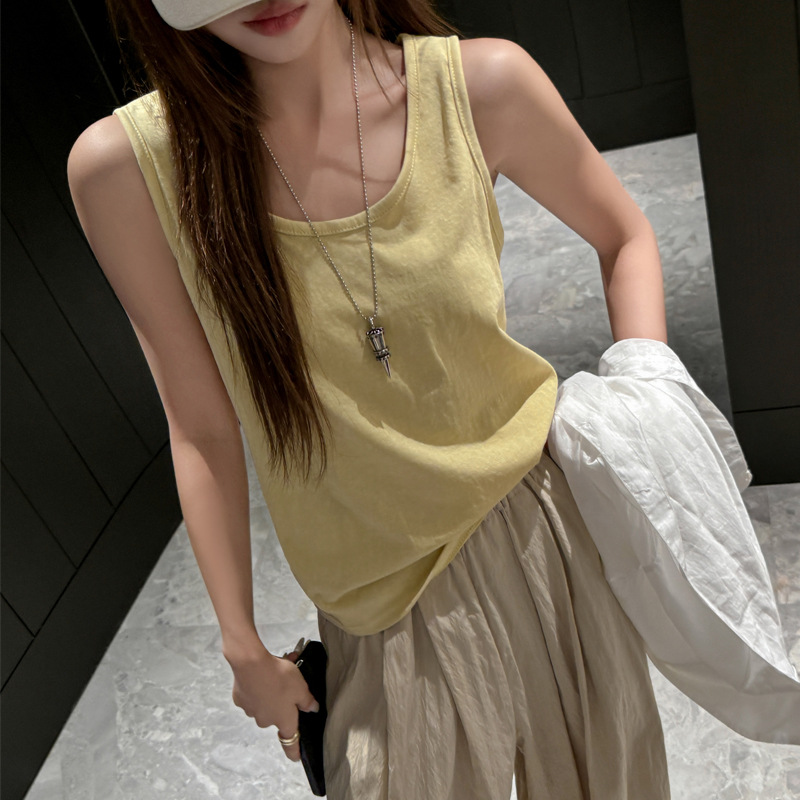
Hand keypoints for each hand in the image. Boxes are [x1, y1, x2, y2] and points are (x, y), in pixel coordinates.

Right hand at [228, 641, 318, 762]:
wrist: (250, 663)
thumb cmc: (278, 677)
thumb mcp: (301, 687)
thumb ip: (308, 701)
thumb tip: (312, 709)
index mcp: (283, 720)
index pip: (290, 743)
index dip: (294, 751)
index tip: (297, 757)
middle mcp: (265, 720)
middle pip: (278, 715)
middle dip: (285, 701)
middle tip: (292, 683)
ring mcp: (251, 711)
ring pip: (266, 702)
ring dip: (272, 690)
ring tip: (280, 669)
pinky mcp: (241, 699)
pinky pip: (253, 694)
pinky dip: (259, 685)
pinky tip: (264, 670)